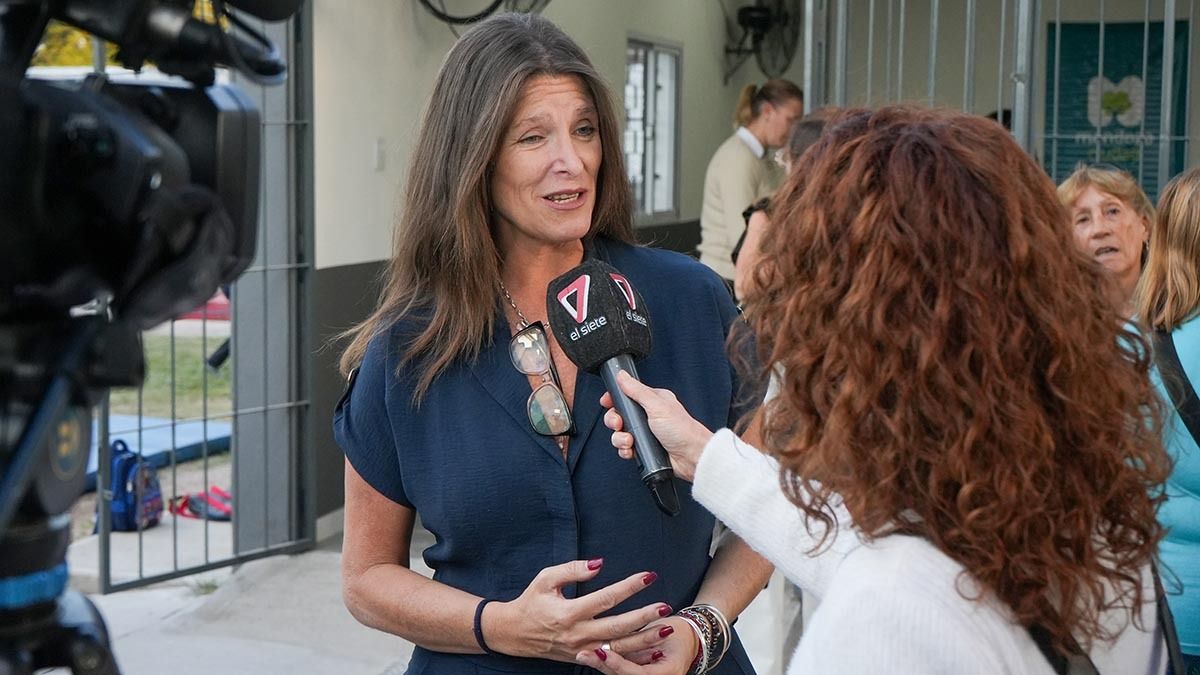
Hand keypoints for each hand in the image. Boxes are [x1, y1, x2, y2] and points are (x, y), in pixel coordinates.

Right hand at [484, 558, 671, 662]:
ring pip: (619, 648)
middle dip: (644, 617)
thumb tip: (599, 563)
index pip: (606, 598)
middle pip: (618, 627)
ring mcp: (582, 650)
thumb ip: (572, 569)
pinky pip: (612, 661)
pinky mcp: (583, 659)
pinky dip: (632, 657)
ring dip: (644, 640)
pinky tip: (650, 651)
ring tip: (666, 629)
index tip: (648, 576)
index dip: (629, 587)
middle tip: (664, 607)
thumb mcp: (546, 579)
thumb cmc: (531, 602)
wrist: (514, 633)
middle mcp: (577, 634)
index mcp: (568, 613)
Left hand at [575, 616, 698, 673]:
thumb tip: (617, 638)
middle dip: (603, 667)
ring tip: (584, 655)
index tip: (601, 652)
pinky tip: (592, 656)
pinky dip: (608, 665)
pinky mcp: (640, 673)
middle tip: (584, 655)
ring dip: (601, 666)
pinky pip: (621, 673)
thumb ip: (643, 639)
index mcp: (667, 673)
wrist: (688, 639)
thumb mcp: (664, 635)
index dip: (617, 663)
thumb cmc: (677, 634)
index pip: (636, 673)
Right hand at [600, 370, 713, 481]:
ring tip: (630, 441)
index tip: (607, 402)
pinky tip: (631, 450)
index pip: (626, 395)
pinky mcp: (644, 449)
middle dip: (614, 421)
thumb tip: (622, 375)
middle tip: (619, 424)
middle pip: (619, 415)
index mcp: (652, 401)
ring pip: (619, 433)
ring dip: (620, 438)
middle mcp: (647, 416)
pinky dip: (625, 450)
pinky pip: (625, 448)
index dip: (614, 399)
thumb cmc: (682, 430)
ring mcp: (645, 433)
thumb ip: (637, 390)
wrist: (692, 457)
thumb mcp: (657, 405)